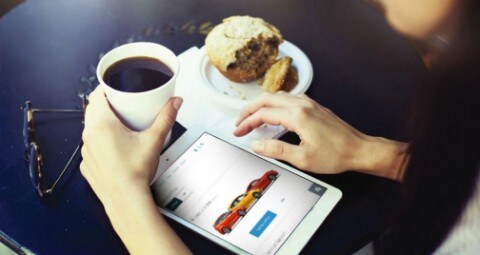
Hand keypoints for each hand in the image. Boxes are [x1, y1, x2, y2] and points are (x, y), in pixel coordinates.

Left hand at [80, 86, 182, 204]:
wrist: (126, 199)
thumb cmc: (135, 173)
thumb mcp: (154, 140)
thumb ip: (166, 118)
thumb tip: (174, 103)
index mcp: (102, 125)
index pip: (96, 96)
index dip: (104, 89)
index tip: (113, 87)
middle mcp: (90, 136)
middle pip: (92, 110)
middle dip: (105, 105)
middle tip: (121, 105)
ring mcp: (86, 151)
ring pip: (90, 128)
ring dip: (100, 123)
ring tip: (118, 125)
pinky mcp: (87, 164)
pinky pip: (90, 146)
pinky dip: (99, 142)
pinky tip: (113, 148)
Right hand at [234, 92, 366, 173]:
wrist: (359, 150)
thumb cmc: (335, 155)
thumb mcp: (302, 159)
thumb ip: (276, 150)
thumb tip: (256, 145)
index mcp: (297, 116)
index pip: (263, 114)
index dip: (247, 123)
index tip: (238, 132)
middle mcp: (302, 104)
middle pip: (266, 99)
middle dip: (249, 110)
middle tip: (239, 122)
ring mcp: (309, 103)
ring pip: (277, 96)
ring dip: (261, 105)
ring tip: (252, 117)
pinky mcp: (314, 106)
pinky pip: (288, 98)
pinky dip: (274, 103)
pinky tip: (274, 113)